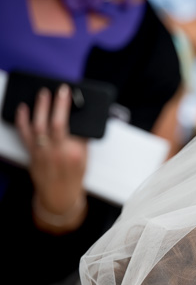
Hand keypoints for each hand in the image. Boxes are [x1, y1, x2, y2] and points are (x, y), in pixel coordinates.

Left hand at [15, 85, 88, 232]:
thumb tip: (77, 122)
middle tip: (59, 90)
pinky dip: (22, 119)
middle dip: (58, 104)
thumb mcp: (84, 160)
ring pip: (39, 126)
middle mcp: (58, 152)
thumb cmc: (73, 178)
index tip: (69, 94)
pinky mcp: (32, 153)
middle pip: (57, 123)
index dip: (70, 108)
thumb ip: (80, 141)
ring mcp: (43, 153)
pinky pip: (25, 134)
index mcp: (75, 153)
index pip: (76, 127)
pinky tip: (23, 108)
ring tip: (43, 94)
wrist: (59, 195)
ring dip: (40, 107)